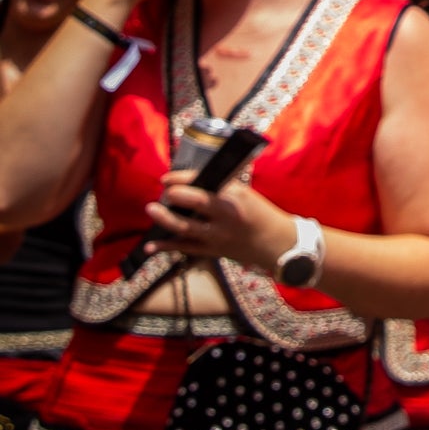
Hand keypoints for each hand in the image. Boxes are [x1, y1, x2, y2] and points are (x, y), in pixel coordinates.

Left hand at [147, 173, 290, 274]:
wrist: (276, 244)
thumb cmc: (260, 214)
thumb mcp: (245, 194)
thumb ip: (221, 187)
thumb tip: (191, 180)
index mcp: (236, 196)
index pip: (206, 182)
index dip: (183, 178)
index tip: (167, 178)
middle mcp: (226, 215)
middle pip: (196, 203)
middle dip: (176, 196)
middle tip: (164, 192)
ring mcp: (218, 236)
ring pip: (186, 228)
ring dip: (165, 219)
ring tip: (151, 209)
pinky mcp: (213, 251)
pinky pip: (185, 248)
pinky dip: (167, 246)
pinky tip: (150, 246)